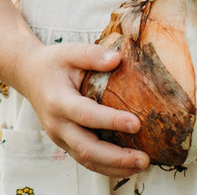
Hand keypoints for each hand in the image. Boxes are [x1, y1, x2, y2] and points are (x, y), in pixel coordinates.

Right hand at [16, 41, 149, 176]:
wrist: (31, 76)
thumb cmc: (54, 63)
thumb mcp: (70, 52)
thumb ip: (92, 55)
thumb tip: (117, 59)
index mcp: (58, 101)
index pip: (86, 115)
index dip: (111, 121)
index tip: (136, 124)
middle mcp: (57, 124)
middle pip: (86, 148)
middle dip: (116, 157)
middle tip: (144, 158)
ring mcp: (60, 136)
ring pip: (86, 159)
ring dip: (114, 166)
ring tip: (141, 165)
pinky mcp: (66, 141)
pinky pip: (85, 158)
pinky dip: (106, 165)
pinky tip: (126, 164)